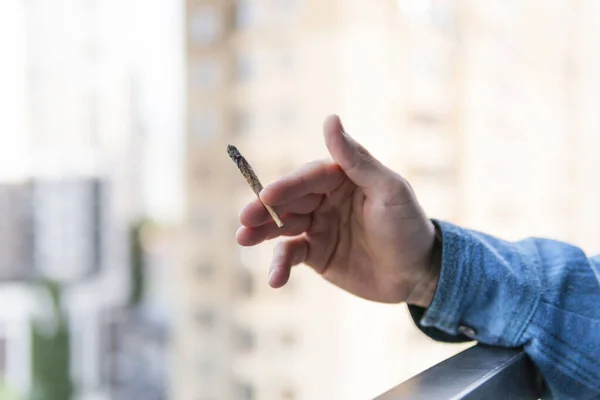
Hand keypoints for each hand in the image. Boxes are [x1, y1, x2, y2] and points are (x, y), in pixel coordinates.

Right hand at [237, 115, 438, 306]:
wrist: (419, 273)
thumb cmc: (409, 226)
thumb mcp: (389, 190)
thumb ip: (358, 159)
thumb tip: (330, 118)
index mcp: (341, 178)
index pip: (308, 178)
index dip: (287, 186)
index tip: (267, 195)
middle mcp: (325, 199)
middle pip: (289, 200)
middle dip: (265, 209)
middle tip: (244, 219)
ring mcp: (318, 227)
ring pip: (283, 226)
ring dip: (262, 233)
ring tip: (242, 239)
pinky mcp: (316, 254)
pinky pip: (292, 255)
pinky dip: (280, 265)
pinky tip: (276, 279)